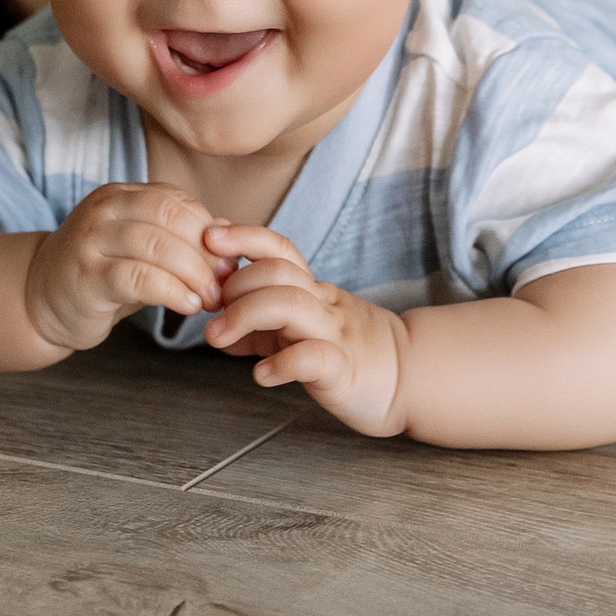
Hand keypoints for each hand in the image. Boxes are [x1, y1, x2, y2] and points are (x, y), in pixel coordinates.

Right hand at [23, 183, 228, 352]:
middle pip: (168, 218)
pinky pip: (138, 278)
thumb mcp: (139, 245)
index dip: (208, 229)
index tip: (228, 259)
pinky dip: (171, 292)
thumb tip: (230, 232)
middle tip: (223, 282)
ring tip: (210, 298)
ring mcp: (90, 241)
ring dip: (193, 274)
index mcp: (119, 196)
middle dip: (204, 252)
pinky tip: (187, 305)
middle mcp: (102, 211)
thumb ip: (178, 235)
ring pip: (155, 246)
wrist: (39, 298)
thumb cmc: (99, 272)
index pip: (175, 200)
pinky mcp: (85, 277)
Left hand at [202, 225, 410, 437]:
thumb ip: (260, 324)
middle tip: (212, 314)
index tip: (210, 238)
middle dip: (235, 285)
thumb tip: (217, 326)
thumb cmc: (346, 352)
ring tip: (217, 339)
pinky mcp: (343, 369)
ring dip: (244, 316)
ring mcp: (333, 334)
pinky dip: (280, 364)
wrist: (405, 379)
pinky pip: (312, 357)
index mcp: (311, 289)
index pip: (279, 248)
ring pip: (290, 305)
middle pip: (277, 271)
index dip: (245, 236)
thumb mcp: (298, 330)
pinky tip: (261, 375)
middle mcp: (322, 304)